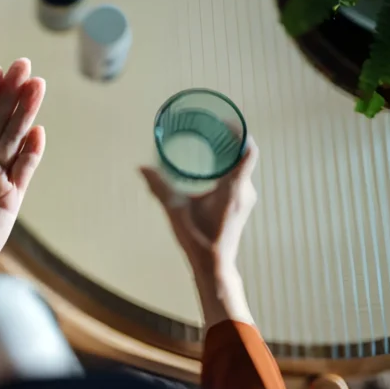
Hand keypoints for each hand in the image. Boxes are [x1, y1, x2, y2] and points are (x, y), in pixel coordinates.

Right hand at [139, 136, 258, 276]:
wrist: (214, 266)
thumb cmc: (198, 240)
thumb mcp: (175, 211)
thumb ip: (159, 188)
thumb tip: (142, 168)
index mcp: (234, 188)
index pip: (247, 151)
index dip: (240, 132)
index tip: (225, 121)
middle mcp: (244, 191)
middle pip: (243, 155)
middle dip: (229, 139)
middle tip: (210, 127)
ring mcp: (245, 198)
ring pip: (241, 166)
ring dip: (228, 153)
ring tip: (208, 142)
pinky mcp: (240, 205)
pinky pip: (238, 177)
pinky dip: (227, 166)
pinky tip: (210, 166)